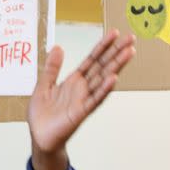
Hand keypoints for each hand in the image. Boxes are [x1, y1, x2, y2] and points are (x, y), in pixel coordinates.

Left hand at [28, 30, 134, 169]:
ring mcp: (84, 100)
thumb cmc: (42, 115)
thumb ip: (52, 68)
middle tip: (131, 38)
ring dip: (116, 66)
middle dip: (116, 52)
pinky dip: (104, 89)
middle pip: (102, 66)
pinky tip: (114, 78)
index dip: (102, 46)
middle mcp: (82, 88)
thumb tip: (58, 47)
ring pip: (103, 80)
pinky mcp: (81, 113)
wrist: (39, 137)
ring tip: (129, 52)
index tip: (114, 33)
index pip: (92, 60)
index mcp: (74, 81)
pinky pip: (95, 99)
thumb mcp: (43, 86)